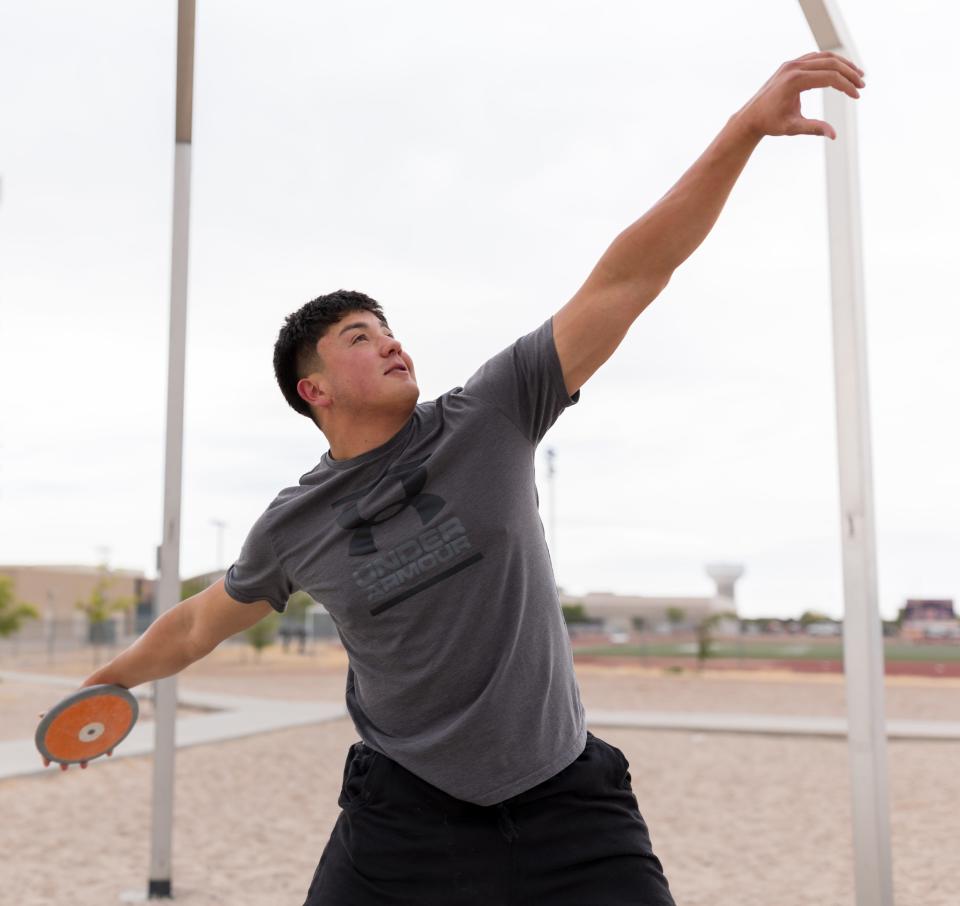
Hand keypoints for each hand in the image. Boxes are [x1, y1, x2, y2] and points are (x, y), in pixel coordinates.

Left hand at [736, 51, 865, 140]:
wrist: (750, 118)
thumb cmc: (770, 124)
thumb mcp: (792, 128)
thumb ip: (813, 128)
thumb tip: (834, 135)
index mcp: (794, 81)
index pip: (829, 77)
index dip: (846, 86)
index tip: (857, 96)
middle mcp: (793, 67)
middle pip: (830, 63)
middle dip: (849, 73)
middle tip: (862, 84)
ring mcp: (791, 63)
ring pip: (824, 57)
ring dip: (843, 65)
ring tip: (857, 75)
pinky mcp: (790, 65)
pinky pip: (815, 58)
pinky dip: (830, 63)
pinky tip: (840, 72)